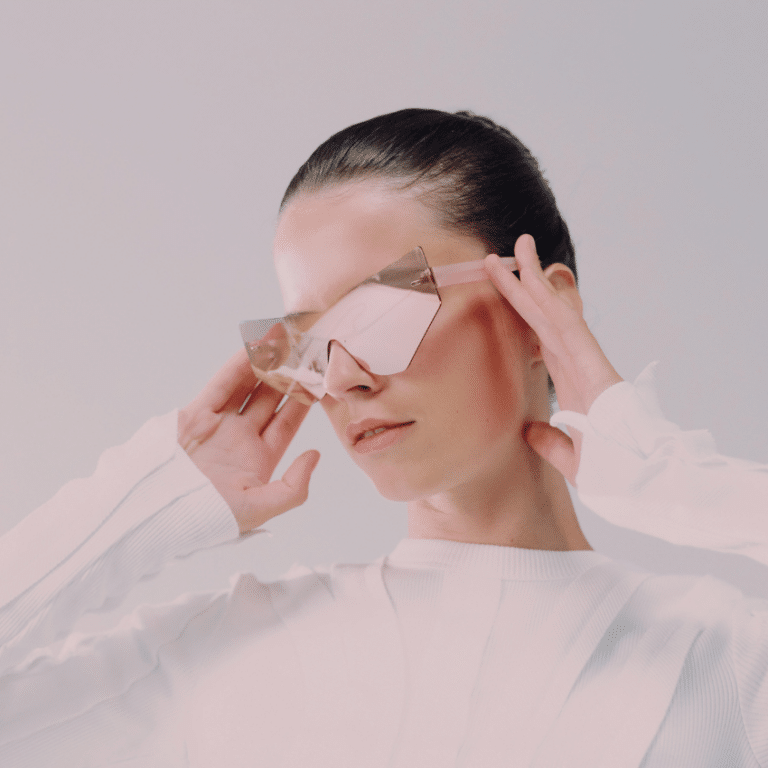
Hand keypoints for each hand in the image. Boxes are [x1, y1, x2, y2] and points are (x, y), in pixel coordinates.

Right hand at [178, 349, 319, 533]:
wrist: (158, 513)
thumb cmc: (208, 518)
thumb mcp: (259, 509)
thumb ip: (293, 487)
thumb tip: (315, 455)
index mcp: (259, 459)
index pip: (287, 422)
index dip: (304, 400)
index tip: (320, 378)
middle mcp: (240, 438)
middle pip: (269, 399)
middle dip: (287, 376)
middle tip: (304, 351)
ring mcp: (218, 425)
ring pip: (247, 388)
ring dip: (265, 366)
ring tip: (284, 343)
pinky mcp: (195, 415)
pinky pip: (221, 386)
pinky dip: (237, 367)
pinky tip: (254, 349)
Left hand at [484, 235, 622, 484]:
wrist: (640, 479)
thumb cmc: (614, 469)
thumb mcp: (570, 457)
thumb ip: (549, 441)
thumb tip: (528, 429)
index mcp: (570, 380)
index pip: (538, 337)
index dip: (519, 312)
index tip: (501, 292)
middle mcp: (575, 363)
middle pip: (541, 316)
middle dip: (520, 285)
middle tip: (497, 257)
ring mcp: (584, 359)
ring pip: (552, 311)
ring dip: (532, 279)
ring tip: (514, 247)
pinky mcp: (593, 363)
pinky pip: (567, 325)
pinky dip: (551, 300)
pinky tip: (533, 277)